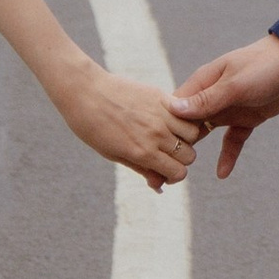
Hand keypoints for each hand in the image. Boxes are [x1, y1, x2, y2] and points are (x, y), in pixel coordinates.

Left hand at [55, 60, 201, 192]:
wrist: (85, 92)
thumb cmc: (92, 127)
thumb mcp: (113, 154)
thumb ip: (141, 169)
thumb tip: (160, 186)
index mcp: (143, 153)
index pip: (179, 172)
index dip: (173, 175)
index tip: (163, 169)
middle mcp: (156, 135)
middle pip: (189, 155)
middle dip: (180, 158)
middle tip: (165, 152)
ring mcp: (160, 115)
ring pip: (193, 133)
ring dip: (184, 137)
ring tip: (170, 133)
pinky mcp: (161, 96)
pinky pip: (185, 112)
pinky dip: (183, 118)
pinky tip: (169, 118)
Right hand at [170, 34, 278, 179]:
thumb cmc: (265, 65)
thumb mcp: (235, 83)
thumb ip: (207, 99)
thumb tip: (173, 110)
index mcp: (203, 82)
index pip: (174, 108)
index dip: (160, 129)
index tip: (147, 151)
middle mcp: (211, 96)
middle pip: (185, 125)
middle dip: (173, 147)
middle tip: (158, 175)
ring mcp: (228, 108)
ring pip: (205, 135)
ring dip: (194, 154)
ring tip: (178, 179)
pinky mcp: (246, 118)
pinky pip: (232, 141)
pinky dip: (227, 156)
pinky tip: (222, 174)